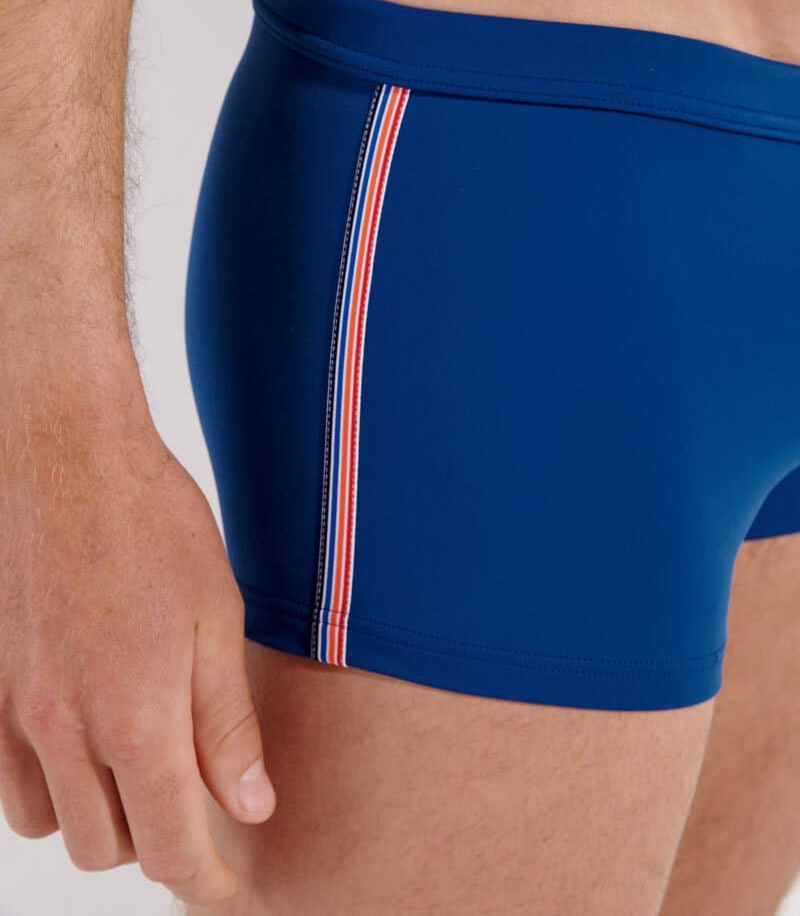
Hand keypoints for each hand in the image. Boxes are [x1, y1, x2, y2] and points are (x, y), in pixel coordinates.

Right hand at [0, 372, 274, 904]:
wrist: (67, 456)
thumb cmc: (153, 523)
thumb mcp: (215, 617)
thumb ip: (226, 723)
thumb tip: (249, 806)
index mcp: (136, 718)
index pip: (171, 846)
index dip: (204, 883)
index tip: (225, 891)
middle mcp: (66, 729)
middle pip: (108, 849)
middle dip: (157, 847)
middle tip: (193, 810)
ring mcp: (17, 710)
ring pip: (52, 824)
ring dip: (100, 820)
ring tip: (139, 773)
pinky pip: (10, 779)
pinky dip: (49, 788)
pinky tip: (85, 744)